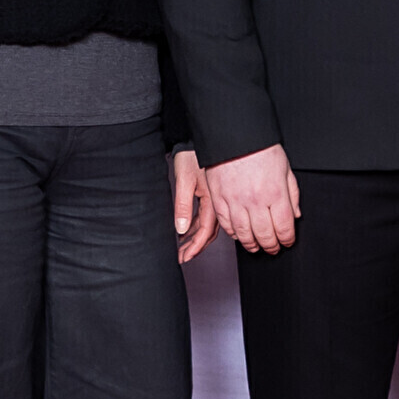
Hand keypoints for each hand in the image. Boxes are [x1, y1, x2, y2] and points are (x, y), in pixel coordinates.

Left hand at [171, 148, 217, 262]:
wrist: (196, 141)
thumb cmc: (190, 157)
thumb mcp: (183, 181)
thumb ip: (183, 206)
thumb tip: (181, 229)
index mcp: (212, 200)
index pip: (205, 231)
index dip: (195, 247)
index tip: (184, 257)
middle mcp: (217, 203)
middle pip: (208, 232)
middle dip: (195, 247)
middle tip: (182, 257)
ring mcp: (215, 200)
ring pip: (207, 226)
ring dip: (195, 238)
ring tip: (182, 247)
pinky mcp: (210, 196)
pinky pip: (206, 217)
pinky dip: (196, 227)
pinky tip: (186, 231)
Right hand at [207, 144, 299, 252]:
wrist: (234, 135)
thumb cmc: (260, 148)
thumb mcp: (285, 168)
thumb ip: (292, 194)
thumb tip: (295, 215)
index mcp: (275, 193)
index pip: (284, 227)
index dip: (287, 239)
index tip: (287, 242)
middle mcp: (255, 201)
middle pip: (265, 235)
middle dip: (271, 246)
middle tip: (273, 248)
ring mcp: (235, 201)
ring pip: (244, 234)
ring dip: (252, 245)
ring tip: (256, 247)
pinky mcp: (219, 199)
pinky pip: (226, 224)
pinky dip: (233, 234)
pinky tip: (239, 235)